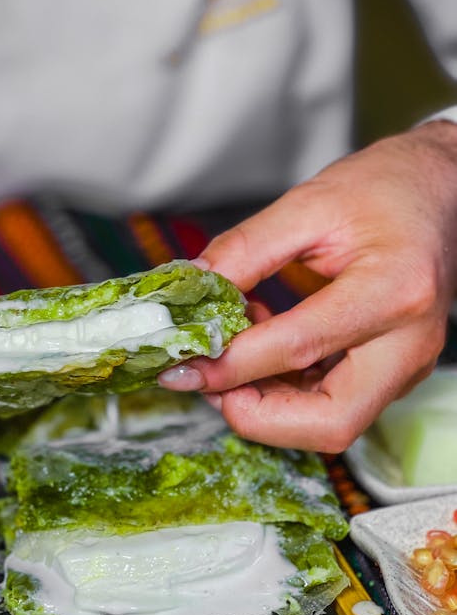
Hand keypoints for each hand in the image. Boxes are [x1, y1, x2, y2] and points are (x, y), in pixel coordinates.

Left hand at [160, 122, 456, 450]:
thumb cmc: (386, 189)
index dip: (234, 364)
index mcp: (394, 290)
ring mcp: (404, 367)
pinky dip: (283, 392)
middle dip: (256, 415)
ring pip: (329, 424)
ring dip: (265, 404)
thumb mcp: (309, 203)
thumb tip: (191, 291)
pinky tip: (259, 347)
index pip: (302, 347)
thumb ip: (246, 249)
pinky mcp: (391, 376)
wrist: (441, 191)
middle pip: (330, 421)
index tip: (184, 363)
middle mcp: (408, 343)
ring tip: (230, 349)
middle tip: (208, 379)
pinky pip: (330, 406)